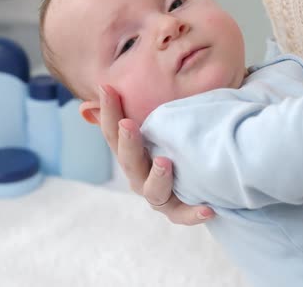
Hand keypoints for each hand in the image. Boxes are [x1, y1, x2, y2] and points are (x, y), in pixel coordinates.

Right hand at [98, 85, 214, 224]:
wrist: (199, 181)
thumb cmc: (172, 146)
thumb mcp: (158, 123)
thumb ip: (136, 108)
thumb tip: (93, 98)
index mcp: (131, 154)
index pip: (113, 132)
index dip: (108, 111)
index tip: (108, 88)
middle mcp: (139, 175)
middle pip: (128, 161)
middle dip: (128, 143)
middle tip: (128, 124)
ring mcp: (159, 195)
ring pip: (153, 192)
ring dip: (157, 177)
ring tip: (165, 162)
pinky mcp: (180, 211)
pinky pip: (184, 215)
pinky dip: (193, 213)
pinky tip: (208, 207)